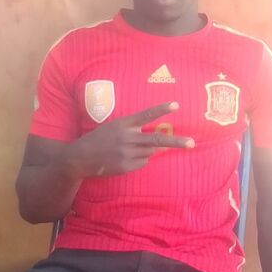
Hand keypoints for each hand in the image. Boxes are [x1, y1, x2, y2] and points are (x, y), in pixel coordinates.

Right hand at [63, 102, 193, 178]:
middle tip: (192, 143)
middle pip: (157, 139)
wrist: (79, 157)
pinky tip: (125, 159)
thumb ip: (133, 129)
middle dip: (176, 142)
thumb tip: (155, 139)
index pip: (146, 115)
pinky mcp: (126, 166)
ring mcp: (127, 153)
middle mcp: (127, 137)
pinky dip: (139, 160)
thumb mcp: (113, 128)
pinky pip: (142, 163)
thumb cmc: (98, 139)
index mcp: (123, 123)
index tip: (176, 105)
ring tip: (130, 149)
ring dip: (148, 150)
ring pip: (150, 152)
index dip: (161, 109)